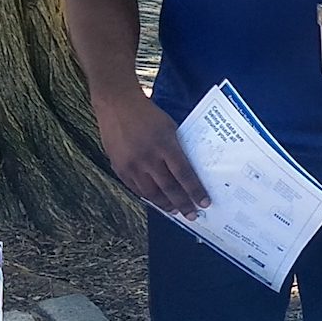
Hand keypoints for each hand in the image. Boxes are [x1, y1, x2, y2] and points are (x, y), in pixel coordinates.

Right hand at [92, 93, 210, 218]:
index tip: (204, 203)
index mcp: (165, 146)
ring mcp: (132, 164)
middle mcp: (148, 158)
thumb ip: (177, 149)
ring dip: (165, 204)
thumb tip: (188, 170)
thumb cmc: (149, 115)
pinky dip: (148, 196)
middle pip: (169, 188)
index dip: (195, 191)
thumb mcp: (170, 128)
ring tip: (176, 211)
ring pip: (151, 193)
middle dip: (183, 204)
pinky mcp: (119, 167)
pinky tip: (157, 201)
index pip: (184, 175)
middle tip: (192, 215)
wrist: (117, 105)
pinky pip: (136, 188)